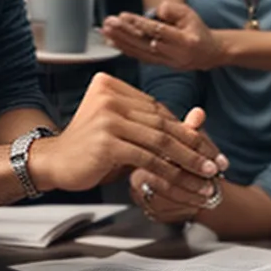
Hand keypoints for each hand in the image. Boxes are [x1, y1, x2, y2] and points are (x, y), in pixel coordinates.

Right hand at [30, 75, 227, 203]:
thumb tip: (199, 119)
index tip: (208, 147)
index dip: (186, 130)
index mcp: (112, 86)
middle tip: (217, 162)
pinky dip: (170, 173)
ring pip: (160, 142)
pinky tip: (186, 184)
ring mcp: (108, 118)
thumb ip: (153, 124)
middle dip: (194, 146)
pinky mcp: (107, 142)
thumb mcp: (122, 129)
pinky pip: (148, 159)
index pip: (159, 110)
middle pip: (163, 124)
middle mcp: (110, 96)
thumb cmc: (88, 147)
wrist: (53, 163)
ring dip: (188, 162)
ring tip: (208, 176)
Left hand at [101, 1, 224, 70]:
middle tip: (109, 23)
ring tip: (106, 31)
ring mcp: (165, 61)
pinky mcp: (159, 64)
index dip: (140, 24)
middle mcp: (174, 54)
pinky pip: (139, 57)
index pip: (158, 31)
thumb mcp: (190, 14)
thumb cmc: (197, 30)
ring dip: (120, 41)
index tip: (124, 16)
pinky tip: (112, 43)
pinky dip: (124, 49)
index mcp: (185, 41)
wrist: (207, 53)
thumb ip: (174, 10)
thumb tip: (157, 10)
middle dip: (124, 33)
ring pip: (139, 52)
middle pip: (144, 43)